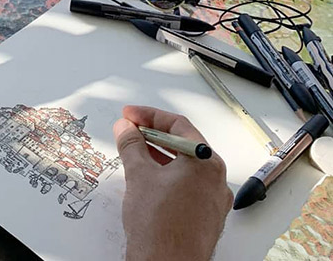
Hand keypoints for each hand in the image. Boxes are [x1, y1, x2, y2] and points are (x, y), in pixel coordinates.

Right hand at [113, 105, 232, 260]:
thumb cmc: (160, 227)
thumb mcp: (139, 174)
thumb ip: (131, 144)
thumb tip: (126, 128)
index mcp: (206, 163)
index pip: (178, 126)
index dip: (149, 116)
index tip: (130, 115)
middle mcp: (216, 179)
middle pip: (183, 144)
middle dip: (153, 134)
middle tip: (130, 129)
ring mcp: (213, 200)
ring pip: (185, 165)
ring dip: (158, 154)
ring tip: (134, 150)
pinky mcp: (205, 215)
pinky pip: (187, 184)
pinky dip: (167, 174)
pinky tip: (148, 176)